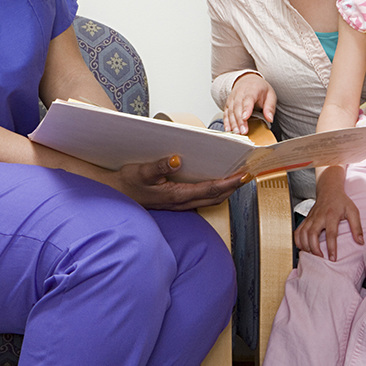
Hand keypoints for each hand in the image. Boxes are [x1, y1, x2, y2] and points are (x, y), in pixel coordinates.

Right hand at [111, 156, 246, 210]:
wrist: (116, 194)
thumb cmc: (128, 182)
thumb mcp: (141, 171)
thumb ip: (159, 166)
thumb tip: (177, 160)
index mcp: (176, 195)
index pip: (210, 189)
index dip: (229, 183)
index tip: (244, 175)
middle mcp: (181, 203)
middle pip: (215, 197)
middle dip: (233, 187)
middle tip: (249, 174)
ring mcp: (179, 205)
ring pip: (210, 200)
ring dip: (226, 190)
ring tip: (237, 178)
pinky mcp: (177, 202)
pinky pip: (201, 198)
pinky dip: (214, 191)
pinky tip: (217, 182)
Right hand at [224, 73, 276, 134]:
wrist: (248, 80)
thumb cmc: (260, 89)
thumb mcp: (270, 95)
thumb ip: (270, 107)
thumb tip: (270, 118)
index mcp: (252, 89)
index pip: (248, 98)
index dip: (246, 108)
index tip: (245, 118)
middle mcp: (240, 92)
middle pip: (238, 106)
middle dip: (240, 120)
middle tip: (243, 131)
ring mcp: (232, 97)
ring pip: (231, 110)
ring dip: (233, 122)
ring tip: (237, 132)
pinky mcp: (228, 103)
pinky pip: (226, 112)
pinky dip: (226, 121)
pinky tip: (228, 129)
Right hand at [295, 167, 362, 260]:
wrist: (328, 189)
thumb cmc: (341, 201)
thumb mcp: (353, 211)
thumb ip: (357, 226)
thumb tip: (360, 242)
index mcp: (331, 215)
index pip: (331, 234)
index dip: (331, 247)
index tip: (332, 258)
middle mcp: (319, 217)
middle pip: (312, 234)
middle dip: (314, 248)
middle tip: (320, 258)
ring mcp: (310, 218)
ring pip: (303, 233)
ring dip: (306, 245)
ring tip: (312, 254)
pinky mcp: (306, 219)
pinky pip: (298, 230)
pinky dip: (298, 240)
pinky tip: (303, 247)